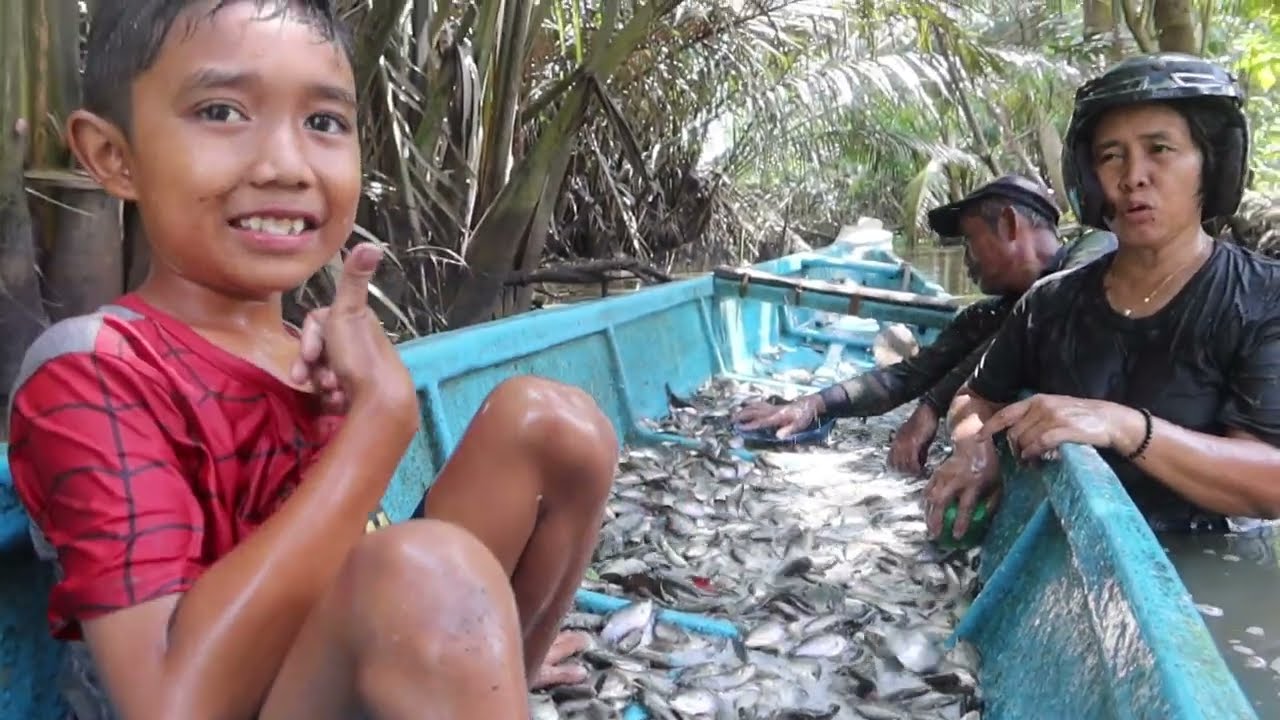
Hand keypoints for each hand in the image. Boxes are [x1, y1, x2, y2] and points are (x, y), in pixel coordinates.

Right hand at [289, 243, 414, 415]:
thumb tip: (371, 244)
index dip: (308, 341)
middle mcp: (360, 344)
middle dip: (313, 366)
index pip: (318, 326)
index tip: (309, 356)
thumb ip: (354, 279)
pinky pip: (333, 393)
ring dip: (320, 382)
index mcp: (358, 322)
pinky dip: (330, 397)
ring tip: (330, 392)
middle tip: (316, 380)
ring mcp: (360, 370)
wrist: (379, 400)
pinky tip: (337, 402)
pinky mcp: (360, 394)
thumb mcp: (349, 311)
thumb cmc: (360, 354)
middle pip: (320, 350)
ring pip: (324, 372)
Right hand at [733, 395, 822, 439]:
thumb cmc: (805, 416)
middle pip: (754, 412)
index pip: (761, 421)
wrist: (810, 404)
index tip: (740, 428)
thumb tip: (778, 436)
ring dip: (744, 410)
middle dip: (742, 416)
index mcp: (778, 417)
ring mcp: (772, 407)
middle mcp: (772, 411)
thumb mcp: (800, 425)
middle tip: (731, 421)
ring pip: (755, 407)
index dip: (750, 425)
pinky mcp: (773, 406)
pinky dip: (751, 405)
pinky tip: (746, 406)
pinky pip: (759, 404)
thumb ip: (789, 430)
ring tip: (734, 414)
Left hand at [888, 403, 938, 475]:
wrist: (928, 411)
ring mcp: (904, 443)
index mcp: (896, 442)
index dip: (897, 469)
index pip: (890, 461)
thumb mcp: (917, 440)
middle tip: (913, 475)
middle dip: (903, 472)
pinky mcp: (913, 442)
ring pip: (901, 464)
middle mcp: (897, 443)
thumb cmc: (924, 424)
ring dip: (910, 471)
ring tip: (918, 473)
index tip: (906, 474)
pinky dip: (916, 467)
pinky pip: (911, 459)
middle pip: (894, 464)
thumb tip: (918, 465)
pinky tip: (921, 469)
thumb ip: (916, 452)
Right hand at [923, 441, 1000, 539]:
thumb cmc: (988, 467)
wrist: (972, 444)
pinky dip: (926, 502)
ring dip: (928, 513)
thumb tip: (982, 520)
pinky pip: (927, 489)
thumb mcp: (996, 485)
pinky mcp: (936, 472)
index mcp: (973, 483)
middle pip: (941, 501)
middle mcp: (956, 479)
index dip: (960, 523)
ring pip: (931, 496)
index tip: (957, 536)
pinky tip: (926, 512)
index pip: (965, 506)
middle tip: (935, 534)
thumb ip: (990, 502)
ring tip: (929, 527)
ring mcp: (944, 475)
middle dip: (936, 520)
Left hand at [976, 394, 1142, 460]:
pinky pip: (1039, 445)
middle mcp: (1042, 406)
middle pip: (1014, 432)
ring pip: (1025, 440)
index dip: (990, 426)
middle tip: (1021, 460)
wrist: (1112, 420)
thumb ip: (1035, 417)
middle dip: (1014, 449)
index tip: (979, 438)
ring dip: (1025, 455)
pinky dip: (1034, 454)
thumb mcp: (1056, 409)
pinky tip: (1037, 460)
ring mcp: (1053, 417)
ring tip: (1032, 462)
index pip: (1006, 413)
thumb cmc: (1082, 417)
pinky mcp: (1064, 430)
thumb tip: (1015, 434)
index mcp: (1037, 400)